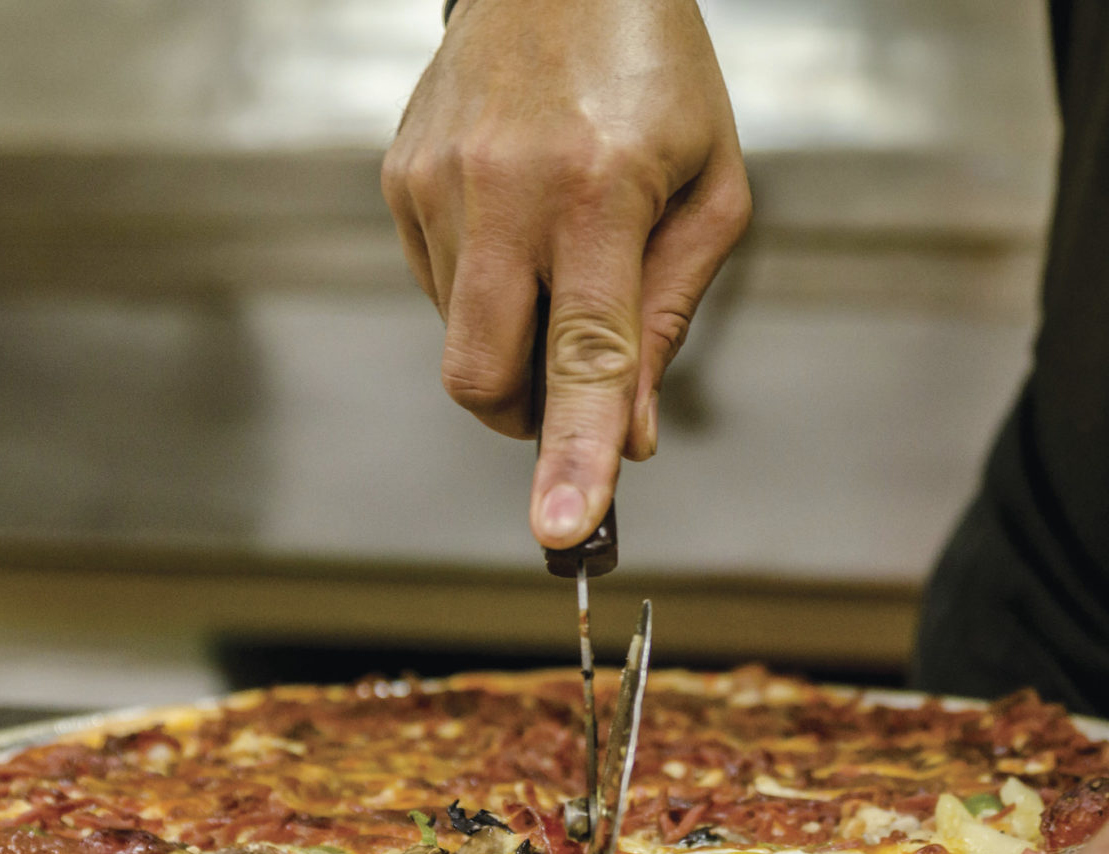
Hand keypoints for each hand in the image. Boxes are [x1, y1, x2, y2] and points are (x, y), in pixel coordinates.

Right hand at [382, 0, 749, 547]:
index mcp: (599, 189)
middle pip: (483, 377)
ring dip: (513, 337)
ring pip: (459, 341)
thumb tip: (627, 436)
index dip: (573, 451)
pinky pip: (437, 287)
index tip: (564, 529)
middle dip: (526, 418)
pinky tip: (518, 219)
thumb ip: (667, 319)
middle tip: (573, 381)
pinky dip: (483, 289)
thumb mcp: (710, 188)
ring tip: (559, 245)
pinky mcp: (398, 178)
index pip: (584, 353)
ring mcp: (436, 183)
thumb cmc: (654, 70)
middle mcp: (504, 188)